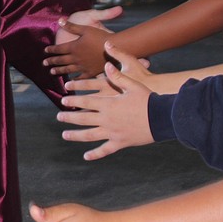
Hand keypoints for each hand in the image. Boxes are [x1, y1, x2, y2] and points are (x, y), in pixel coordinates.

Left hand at [45, 8, 120, 77]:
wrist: (117, 47)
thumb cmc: (101, 36)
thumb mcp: (85, 28)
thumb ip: (71, 26)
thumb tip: (59, 20)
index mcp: (74, 47)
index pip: (58, 49)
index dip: (51, 50)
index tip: (45, 51)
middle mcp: (76, 58)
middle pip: (61, 60)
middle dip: (52, 61)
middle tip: (44, 63)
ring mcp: (83, 66)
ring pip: (68, 69)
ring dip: (59, 70)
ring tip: (52, 72)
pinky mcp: (91, 72)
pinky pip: (81, 77)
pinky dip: (74, 79)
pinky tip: (70, 80)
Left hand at [58, 44, 155, 160]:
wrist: (163, 118)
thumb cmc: (148, 99)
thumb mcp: (133, 85)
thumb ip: (117, 76)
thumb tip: (106, 64)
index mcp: (108, 104)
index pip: (85, 102)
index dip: (73, 101)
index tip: (63, 100)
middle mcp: (107, 119)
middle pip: (83, 118)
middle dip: (69, 117)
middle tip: (59, 117)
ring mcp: (113, 132)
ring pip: (89, 135)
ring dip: (75, 135)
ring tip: (64, 135)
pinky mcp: (121, 142)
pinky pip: (105, 150)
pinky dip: (95, 154)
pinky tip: (86, 156)